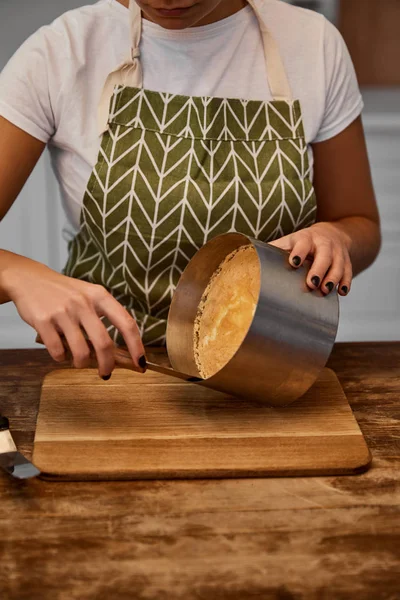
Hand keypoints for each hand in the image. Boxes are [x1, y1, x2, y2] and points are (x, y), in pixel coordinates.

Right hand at [4, 254, 145, 376]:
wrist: (29, 279)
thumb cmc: (64, 292)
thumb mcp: (89, 295)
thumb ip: (104, 317)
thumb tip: (120, 350)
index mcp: (100, 296)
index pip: (126, 323)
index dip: (136, 346)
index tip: (140, 362)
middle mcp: (83, 303)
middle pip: (103, 343)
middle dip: (107, 365)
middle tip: (106, 373)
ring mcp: (63, 312)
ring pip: (81, 351)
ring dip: (82, 364)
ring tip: (79, 362)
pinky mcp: (43, 321)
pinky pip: (57, 351)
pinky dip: (61, 358)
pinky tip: (60, 353)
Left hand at [269, 222, 352, 295]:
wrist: (332, 234)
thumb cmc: (304, 242)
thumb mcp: (290, 241)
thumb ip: (275, 249)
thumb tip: (248, 257)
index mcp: (306, 238)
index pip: (302, 243)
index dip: (299, 252)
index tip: (294, 262)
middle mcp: (323, 243)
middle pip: (324, 255)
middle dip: (319, 269)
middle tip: (312, 284)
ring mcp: (337, 252)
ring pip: (338, 265)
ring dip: (333, 278)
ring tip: (325, 291)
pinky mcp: (347, 261)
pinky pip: (349, 272)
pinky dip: (346, 282)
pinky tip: (342, 292)